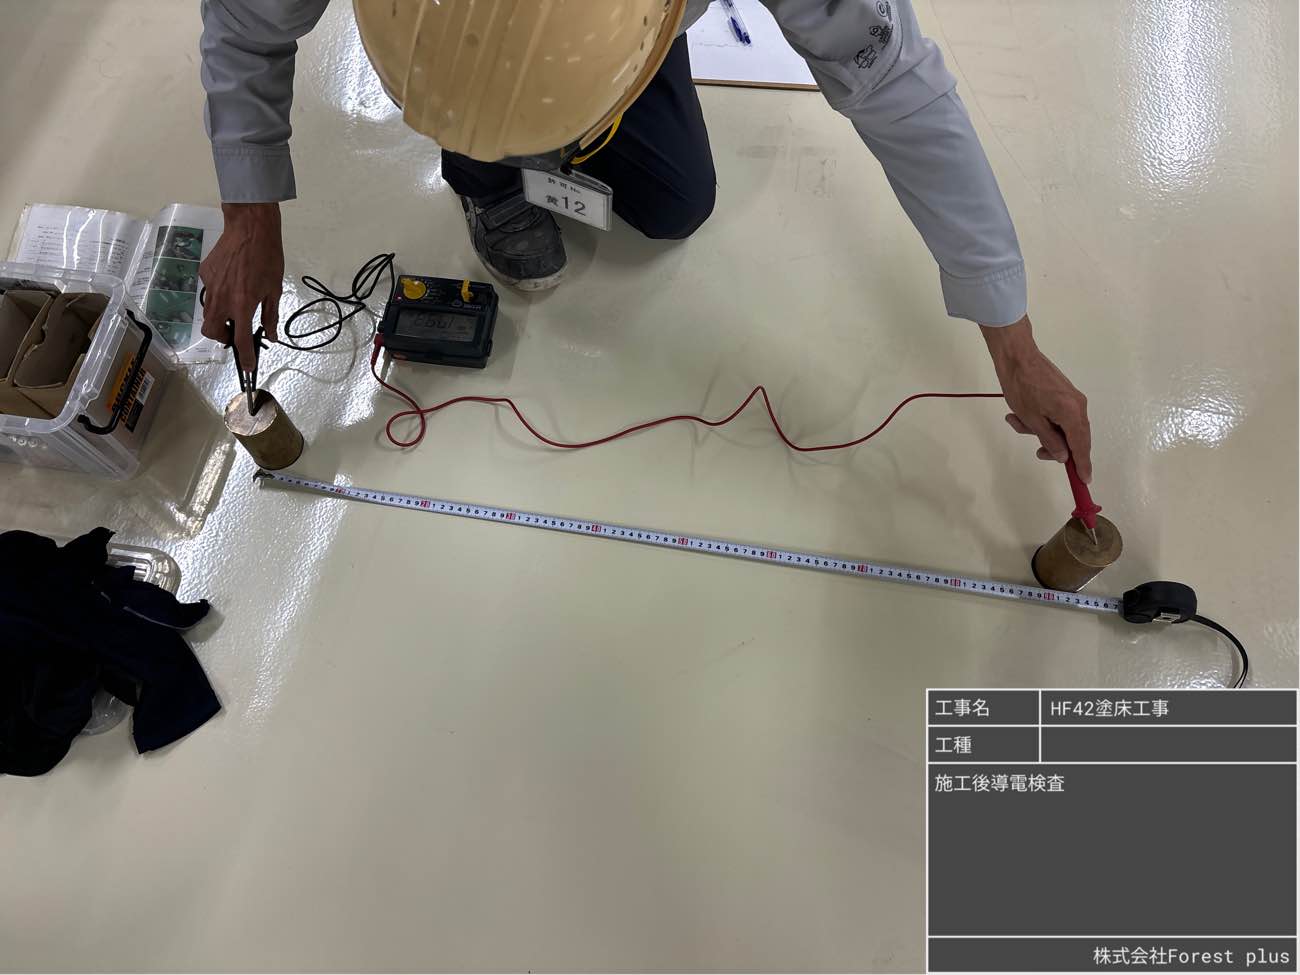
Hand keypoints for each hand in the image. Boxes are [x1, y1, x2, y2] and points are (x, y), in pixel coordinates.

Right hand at [199, 203, 283, 370]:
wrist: (250, 227)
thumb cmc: (268, 257)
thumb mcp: (275, 289)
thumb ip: (271, 315)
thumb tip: (271, 335)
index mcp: (242, 305)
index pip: (241, 340)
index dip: (245, 357)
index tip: (247, 366)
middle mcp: (222, 299)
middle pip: (212, 331)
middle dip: (222, 338)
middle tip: (236, 333)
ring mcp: (210, 286)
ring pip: (208, 313)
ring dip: (219, 318)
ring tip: (235, 308)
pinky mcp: (204, 274)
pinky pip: (209, 292)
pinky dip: (218, 295)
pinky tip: (231, 284)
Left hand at [980, 315, 1091, 481]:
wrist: (1017, 356)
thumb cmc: (1021, 387)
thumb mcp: (1031, 420)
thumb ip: (1050, 440)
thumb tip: (1064, 457)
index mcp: (1072, 414)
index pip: (1081, 446)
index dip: (1082, 464)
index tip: (1084, 481)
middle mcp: (1079, 406)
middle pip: (1074, 438)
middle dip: (1055, 447)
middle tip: (1038, 452)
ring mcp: (1072, 398)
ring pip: (1062, 427)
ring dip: (1041, 431)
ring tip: (1016, 422)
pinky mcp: (1064, 393)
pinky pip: (1058, 415)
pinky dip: (1042, 420)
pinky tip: (1019, 415)